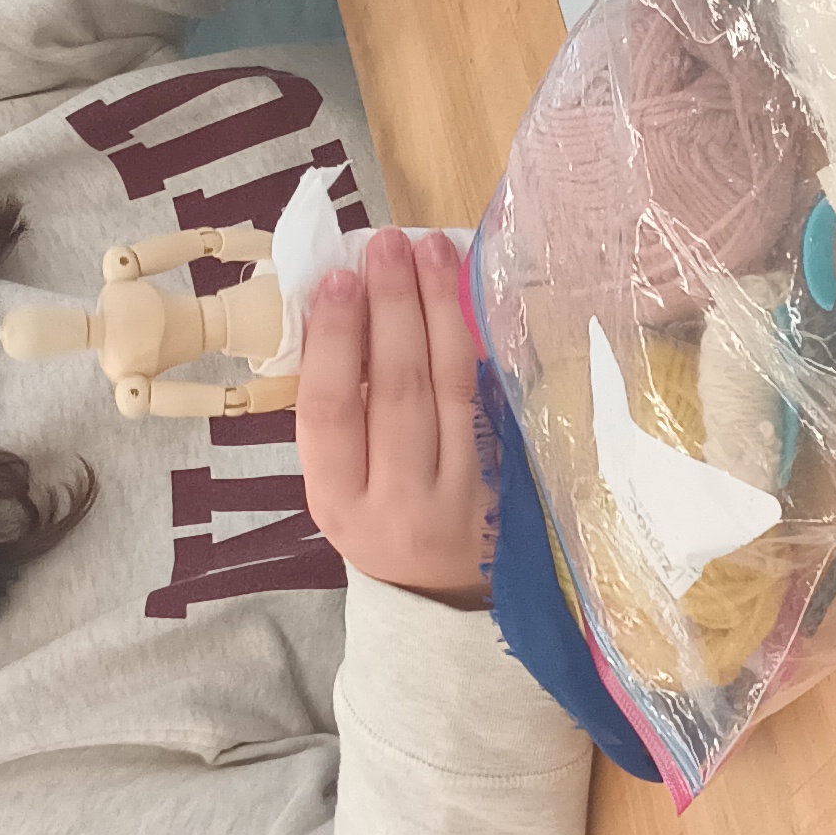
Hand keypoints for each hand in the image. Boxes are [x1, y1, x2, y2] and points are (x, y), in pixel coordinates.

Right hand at [298, 231, 493, 604]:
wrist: (441, 590)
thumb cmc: (377, 517)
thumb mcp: (338, 483)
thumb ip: (337, 413)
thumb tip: (341, 306)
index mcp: (338, 501)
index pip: (330, 410)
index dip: (333, 340)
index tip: (337, 280)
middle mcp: (398, 502)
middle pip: (396, 387)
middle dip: (391, 305)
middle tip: (386, 244)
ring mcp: (460, 493)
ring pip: (451, 383)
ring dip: (439, 306)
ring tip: (428, 249)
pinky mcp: (505, 480)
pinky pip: (490, 396)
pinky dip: (477, 339)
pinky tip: (467, 294)